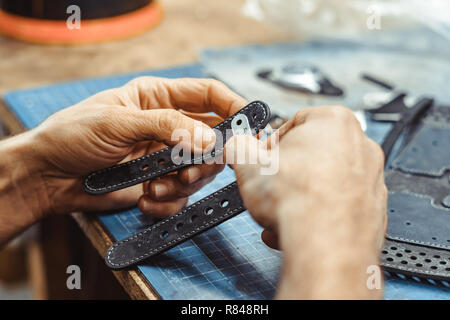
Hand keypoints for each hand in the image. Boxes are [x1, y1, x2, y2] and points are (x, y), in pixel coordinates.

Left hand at [1, 77, 246, 228]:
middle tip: (189, 170)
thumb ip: (166, 127)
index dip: (233, 106)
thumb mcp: (118, 121)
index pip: (209, 96)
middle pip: (212, 139)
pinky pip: (180, 197)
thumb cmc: (73, 135)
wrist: (48, 176)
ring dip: (181, 184)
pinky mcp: (158, 184)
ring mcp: (164, 157)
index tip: (250, 125)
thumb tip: (208, 139)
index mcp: (159, 99)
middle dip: (206, 159)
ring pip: (199, 172)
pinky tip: (145, 199)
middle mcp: (168, 127)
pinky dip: (167, 203)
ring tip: (155, 188)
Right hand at [225, 106, 386, 298]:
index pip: (293, 123)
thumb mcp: (248, 163)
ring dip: (299, 196)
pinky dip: (318, 214)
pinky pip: (337, 205)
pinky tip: (297, 226)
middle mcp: (360, 146)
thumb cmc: (297, 200)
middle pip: (311, 154)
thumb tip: (237, 146)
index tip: (261, 160)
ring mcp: (371, 178)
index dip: (271, 144)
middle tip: (270, 186)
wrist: (325, 244)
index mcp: (334, 121)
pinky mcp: (373, 209)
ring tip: (279, 212)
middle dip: (287, 172)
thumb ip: (239, 147)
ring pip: (324, 182)